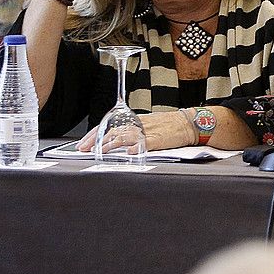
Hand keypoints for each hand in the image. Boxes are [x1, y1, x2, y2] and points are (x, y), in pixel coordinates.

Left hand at [76, 110, 195, 153]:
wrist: (190, 123)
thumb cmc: (171, 125)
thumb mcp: (150, 124)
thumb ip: (134, 130)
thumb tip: (116, 139)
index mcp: (136, 121)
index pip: (110, 126)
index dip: (95, 134)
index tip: (83, 143)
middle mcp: (139, 125)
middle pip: (113, 132)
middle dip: (96, 140)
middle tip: (83, 149)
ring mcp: (148, 133)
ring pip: (124, 137)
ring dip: (110, 145)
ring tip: (100, 151)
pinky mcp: (158, 140)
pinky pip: (144, 144)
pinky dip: (135, 147)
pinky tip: (128, 152)